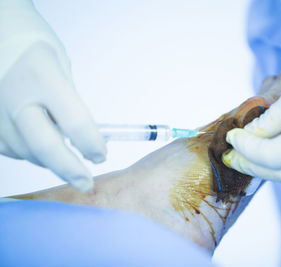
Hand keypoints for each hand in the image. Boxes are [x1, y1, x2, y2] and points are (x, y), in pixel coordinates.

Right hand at [0, 0, 105, 191]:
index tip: (101, 155)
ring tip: (66, 159)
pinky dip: (28, 153)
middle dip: (71, 170)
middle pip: (45, 146)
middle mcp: (15, 95)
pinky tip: (39, 146)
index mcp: (43, 76)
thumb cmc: (33, 46)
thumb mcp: (61, 68)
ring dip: (50, 162)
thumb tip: (83, 138)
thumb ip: (69, 103)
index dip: (92, 145)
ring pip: (25, 152)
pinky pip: (8, 148)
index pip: (75, 122)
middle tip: (87, 183)